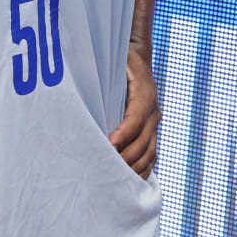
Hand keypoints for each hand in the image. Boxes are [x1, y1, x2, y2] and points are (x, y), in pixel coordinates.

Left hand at [110, 44, 159, 176]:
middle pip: (143, 141)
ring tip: (116, 179)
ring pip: (149, 151)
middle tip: (105, 169)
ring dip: (134, 167)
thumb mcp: (112, 65)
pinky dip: (143, 168)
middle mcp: (154, 110)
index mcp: (145, 93)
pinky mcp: (152, 130)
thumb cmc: (120, 61)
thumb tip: (81, 94)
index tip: (109, 146)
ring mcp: (155, 122)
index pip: (135, 119)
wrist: (137, 56)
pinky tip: (130, 179)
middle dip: (126, 157)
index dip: (123, 134)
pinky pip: (152, 153)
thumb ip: (101, 80)